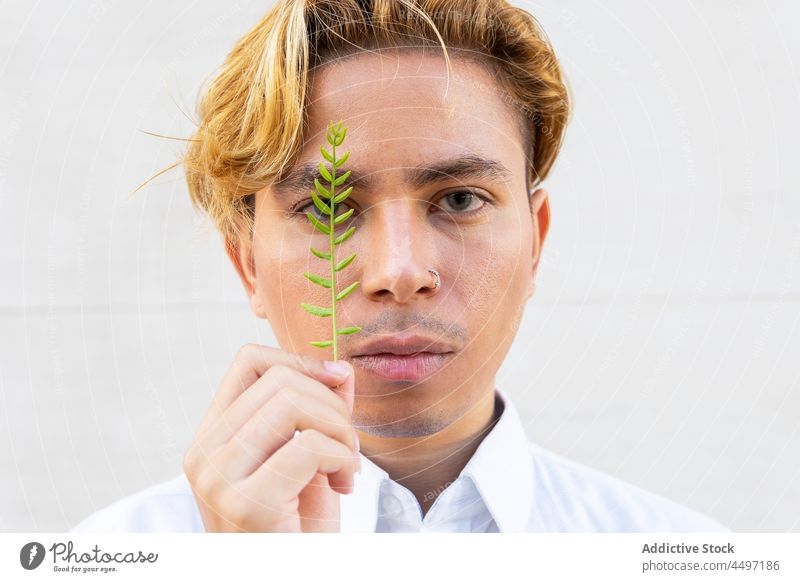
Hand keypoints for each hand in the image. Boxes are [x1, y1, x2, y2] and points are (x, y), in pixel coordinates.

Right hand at [182, 344, 358, 531]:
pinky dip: (342, 459)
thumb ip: (321, 413)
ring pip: (293, 404)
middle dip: (332, 404)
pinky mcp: (245, 504)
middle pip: (279, 380)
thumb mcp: (309, 460)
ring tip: (347, 465)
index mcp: (212, 437)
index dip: (299, 360)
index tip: (335, 382)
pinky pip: (309, 446)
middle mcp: (204, 453)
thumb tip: (341, 370)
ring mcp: (218, 479)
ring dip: (341, 431)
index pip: (248, 361)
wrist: (288, 577)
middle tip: (347, 445)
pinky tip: (342, 486)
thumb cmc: (296, 529)